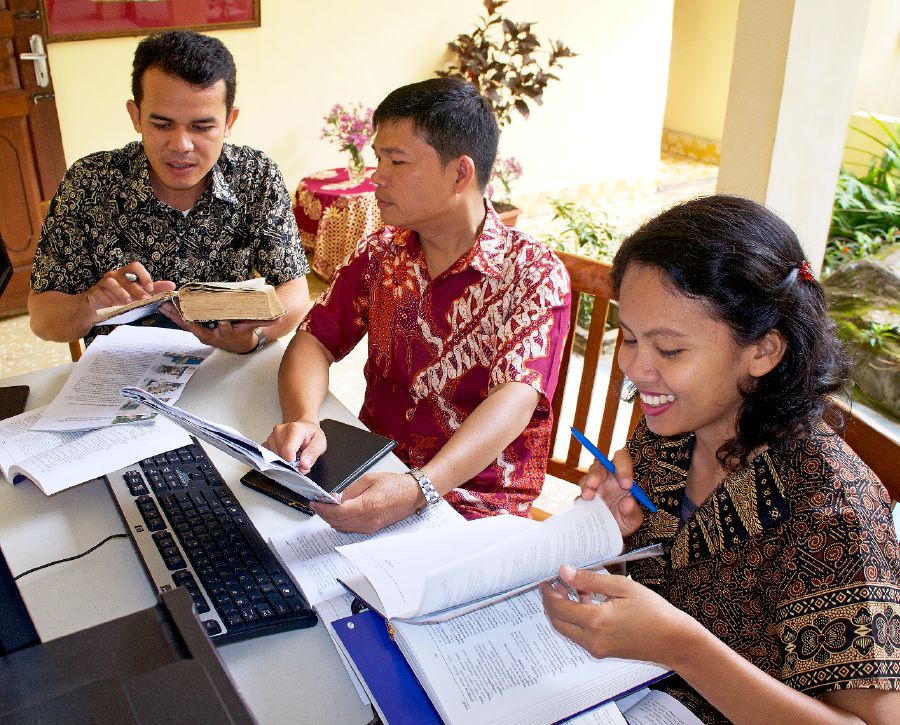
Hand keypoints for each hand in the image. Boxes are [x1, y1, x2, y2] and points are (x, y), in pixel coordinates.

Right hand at [86, 262, 174, 312]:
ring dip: (121, 293)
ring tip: (128, 302)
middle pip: (126, 278)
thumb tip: (172, 285)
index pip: (135, 267)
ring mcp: (103, 283)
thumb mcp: (138, 293)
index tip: (151, 288)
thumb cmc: (121, 297)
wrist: (98, 306)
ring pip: (111, 283)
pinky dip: (106, 300)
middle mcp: (115, 275)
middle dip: (137, 290)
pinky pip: (99, 294)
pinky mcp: (94, 292)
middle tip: (145, 300)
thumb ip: (154, 289)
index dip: (144, 275)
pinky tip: (112, 306)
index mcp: (126, 274)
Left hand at [158, 303, 277, 353]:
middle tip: (179, 311)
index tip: (222, 322)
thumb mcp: (254, 327)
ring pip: (186, 325)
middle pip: (199, 327)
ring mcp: (201, 333)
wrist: (237, 344)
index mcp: (226, 333)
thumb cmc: (244, 332)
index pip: (225, 329)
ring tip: (164, 306)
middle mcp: (212, 335)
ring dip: (175, 315)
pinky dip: (173, 315)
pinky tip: (164, 307)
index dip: (223, 326)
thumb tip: (279, 318)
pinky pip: (183, 322)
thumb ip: (265, 322)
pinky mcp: (195, 329)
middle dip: (188, 319)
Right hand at [263, 419, 325, 472]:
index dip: (293, 464)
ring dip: (285, 462)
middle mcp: (280, 431)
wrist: (303, 427)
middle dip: (291, 464)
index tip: (299, 468)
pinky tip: (286, 456)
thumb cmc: (311, 434)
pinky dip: (278, 461)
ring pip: (274, 459)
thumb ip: (313, 453)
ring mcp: (271, 437)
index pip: (287, 450)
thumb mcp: (320, 443)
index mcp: (294, 429)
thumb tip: (304, 465)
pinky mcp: (266, 443)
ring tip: (294, 456)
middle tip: (300, 460)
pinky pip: (269, 458)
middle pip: (281, 456)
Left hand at [310, 471, 422, 533]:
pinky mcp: (372, 528)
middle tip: (318, 503)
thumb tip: (337, 498)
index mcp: (367, 506)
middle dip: (324, 513)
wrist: (413, 495)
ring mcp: (370, 527)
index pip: (337, 512)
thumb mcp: (369, 479)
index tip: (315, 502)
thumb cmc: (395, 485)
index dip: (323, 508)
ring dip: (332, 518)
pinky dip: (341, 522)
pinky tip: (340, 512)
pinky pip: (351, 528)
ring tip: (328, 506)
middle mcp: (368, 520)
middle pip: (337, 522)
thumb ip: (351, 490)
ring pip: (342, 527)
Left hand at [540, 565, 699, 666]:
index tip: (547, 579)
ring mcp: (597, 648)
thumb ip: (590, 580)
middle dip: (551, 602)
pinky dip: (576, 619)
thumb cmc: (654, 611)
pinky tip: (587, 601)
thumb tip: (564, 571)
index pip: (559, 608)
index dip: (548, 593)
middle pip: (557, 622)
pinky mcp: (602, 651)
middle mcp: (592, 639)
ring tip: (572, 588)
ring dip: (564, 610)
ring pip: (567, 630)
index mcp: (596, 622)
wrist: (674, 641)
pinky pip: (580, 635)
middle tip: (553, 583)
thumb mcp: (621, 587)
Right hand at [579, 449, 642, 536]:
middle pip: (600, 466)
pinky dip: (580, 498)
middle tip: (594, 484)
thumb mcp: (634, 519)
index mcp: (623, 475)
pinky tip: (582, 505)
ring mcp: (595, 486)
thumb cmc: (627, 519)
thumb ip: (633, 511)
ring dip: (586, 484)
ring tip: (587, 497)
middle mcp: (607, 477)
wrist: (614, 532)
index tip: (626, 484)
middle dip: (596, 474)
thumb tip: (628, 502)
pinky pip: (579, 493)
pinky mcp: (584, 496)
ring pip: (588, 477)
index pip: (622, 460)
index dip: (623, 467)